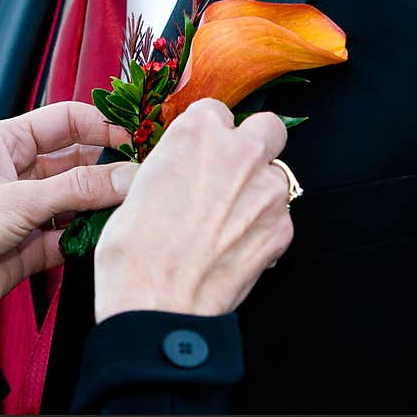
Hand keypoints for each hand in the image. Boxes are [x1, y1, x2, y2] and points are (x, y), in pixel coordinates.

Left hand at [0, 102, 137, 319]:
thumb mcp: (20, 199)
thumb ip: (78, 188)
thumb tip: (129, 176)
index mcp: (1, 144)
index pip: (61, 122)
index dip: (98, 125)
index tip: (132, 138)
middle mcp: (13, 173)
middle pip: (73, 162)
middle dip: (105, 168)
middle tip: (140, 174)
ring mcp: (23, 210)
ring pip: (74, 200)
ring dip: (99, 203)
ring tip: (131, 204)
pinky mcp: (29, 246)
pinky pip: (68, 235)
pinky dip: (86, 235)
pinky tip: (107, 234)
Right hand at [94, 100, 292, 321]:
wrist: (156, 305)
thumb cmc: (134, 252)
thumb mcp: (137, 190)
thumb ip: (171, 166)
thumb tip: (180, 169)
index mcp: (197, 134)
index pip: (216, 111)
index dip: (207, 133)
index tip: (199, 151)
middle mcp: (239, 154)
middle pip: (267, 128)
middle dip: (253, 143)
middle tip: (230, 170)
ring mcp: (267, 192)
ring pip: (277, 175)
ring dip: (259, 191)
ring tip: (226, 221)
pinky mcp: (283, 229)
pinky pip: (279, 217)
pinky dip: (262, 229)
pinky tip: (233, 247)